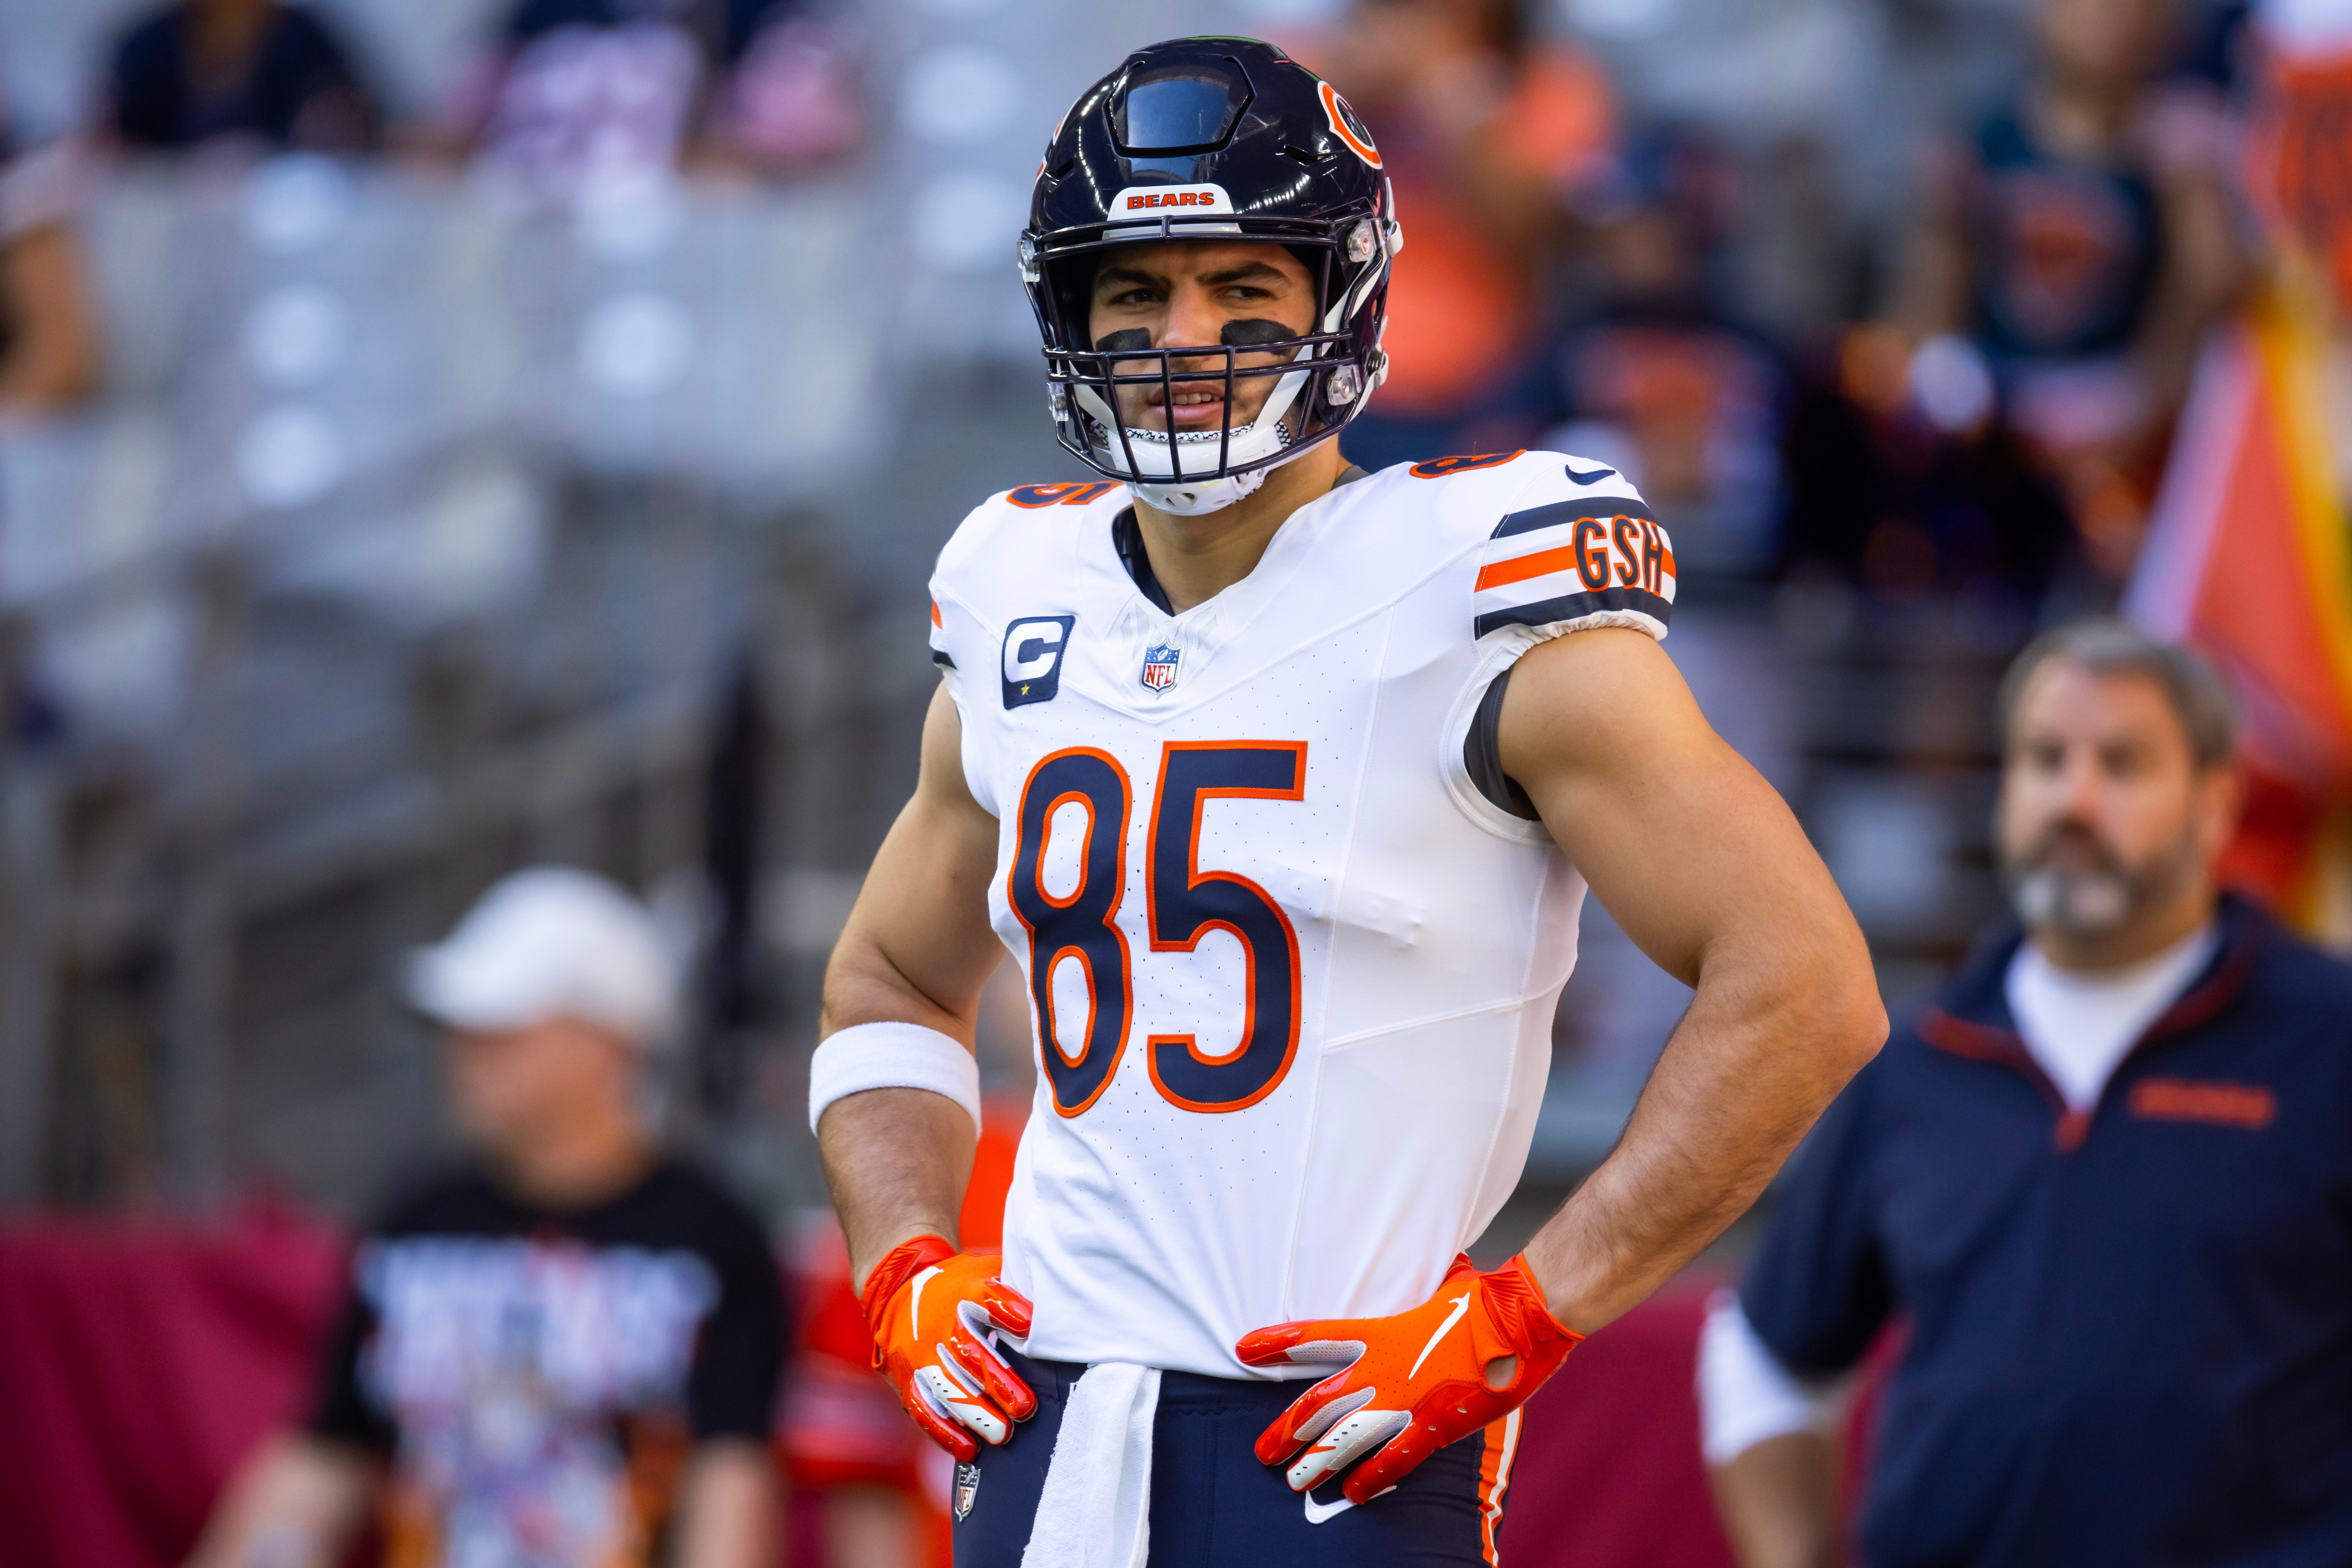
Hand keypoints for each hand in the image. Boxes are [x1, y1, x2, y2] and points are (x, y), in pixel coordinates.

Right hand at [860, 1234, 1037, 1460]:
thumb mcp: (985, 1275)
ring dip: (974, 1412)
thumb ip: (1016, 1292)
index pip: (988, 1297)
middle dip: (996, 1381)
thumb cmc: (961, 1287)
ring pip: (946, 1384)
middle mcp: (942, 1321)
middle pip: (968, 1350)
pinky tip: (968, 1449)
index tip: (1029, 1324)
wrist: (899, 1287)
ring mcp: (923, 1351)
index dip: (1008, 1310)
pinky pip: (924, 1406)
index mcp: (966, 1290)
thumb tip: (1064, 1310)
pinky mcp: (909, 1377)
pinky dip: (944, 1430)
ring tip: (1002, 1434)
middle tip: (1025, 1408)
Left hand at [1235, 1253, 1580, 1504]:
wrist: (1522, 1318)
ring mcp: (1408, 1400)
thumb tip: (1447, 1269)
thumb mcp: (1446, 1286)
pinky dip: (1375, 1477)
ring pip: (1347, 1437)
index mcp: (1381, 1332)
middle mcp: (1384, 1369)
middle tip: (1263, 1452)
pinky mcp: (1436, 1425)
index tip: (1244, 1349)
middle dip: (1287, 1430)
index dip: (1276, 1344)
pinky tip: (1356, 1494)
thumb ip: (1430, 1287)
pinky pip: (1397, 1459)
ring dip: (1318, 1461)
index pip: (1314, 1337)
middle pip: (1319, 1402)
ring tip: (1294, 1481)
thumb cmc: (1486, 1299)